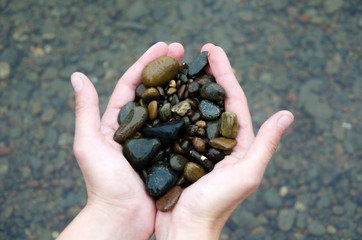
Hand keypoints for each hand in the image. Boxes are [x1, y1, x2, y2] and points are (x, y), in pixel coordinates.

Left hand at [57, 42, 184, 239]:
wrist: (122, 219)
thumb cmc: (103, 185)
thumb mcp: (88, 144)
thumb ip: (85, 111)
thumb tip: (77, 75)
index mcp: (117, 121)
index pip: (132, 83)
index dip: (147, 61)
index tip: (166, 45)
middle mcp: (137, 126)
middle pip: (154, 90)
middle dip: (168, 67)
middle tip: (186, 50)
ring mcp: (155, 139)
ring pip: (170, 106)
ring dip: (181, 86)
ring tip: (197, 70)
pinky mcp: (169, 152)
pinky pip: (180, 128)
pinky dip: (190, 113)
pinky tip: (202, 102)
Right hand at [154, 44, 293, 239]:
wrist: (185, 228)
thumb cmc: (216, 206)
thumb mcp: (246, 175)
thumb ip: (265, 145)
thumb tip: (287, 115)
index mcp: (238, 142)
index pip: (234, 99)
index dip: (225, 73)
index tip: (213, 50)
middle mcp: (220, 140)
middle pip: (215, 99)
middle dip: (209, 73)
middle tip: (199, 51)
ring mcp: (199, 143)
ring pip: (196, 108)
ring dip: (191, 86)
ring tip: (183, 66)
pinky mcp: (181, 150)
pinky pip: (179, 123)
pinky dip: (175, 106)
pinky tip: (166, 93)